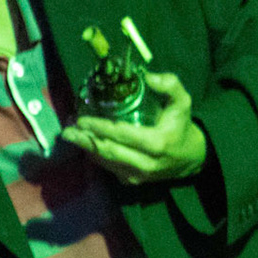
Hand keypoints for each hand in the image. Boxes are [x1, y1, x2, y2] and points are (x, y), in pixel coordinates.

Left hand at [61, 71, 206, 184]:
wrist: (190, 157)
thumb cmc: (181, 125)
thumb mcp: (182, 102)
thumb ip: (169, 85)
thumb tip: (147, 76)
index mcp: (156, 143)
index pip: (121, 134)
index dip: (99, 127)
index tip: (81, 119)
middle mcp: (145, 163)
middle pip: (107, 150)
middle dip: (84, 140)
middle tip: (67, 129)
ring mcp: (137, 175)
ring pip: (105, 161)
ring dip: (85, 148)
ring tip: (70, 134)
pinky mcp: (131, 181)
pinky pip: (108, 168)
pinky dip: (95, 155)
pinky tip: (84, 144)